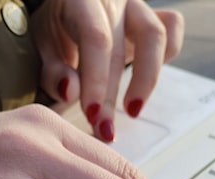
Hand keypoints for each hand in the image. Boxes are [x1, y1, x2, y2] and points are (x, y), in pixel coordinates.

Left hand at [30, 0, 183, 140]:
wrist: (64, 10)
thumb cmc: (54, 29)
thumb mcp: (42, 47)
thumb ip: (52, 71)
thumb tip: (70, 91)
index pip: (96, 38)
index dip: (96, 80)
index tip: (92, 114)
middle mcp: (113, 1)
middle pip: (119, 49)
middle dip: (111, 96)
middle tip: (103, 129)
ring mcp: (136, 6)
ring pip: (156, 36)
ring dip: (146, 80)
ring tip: (132, 111)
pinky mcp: (153, 16)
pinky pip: (172, 28)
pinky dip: (167, 55)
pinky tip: (145, 82)